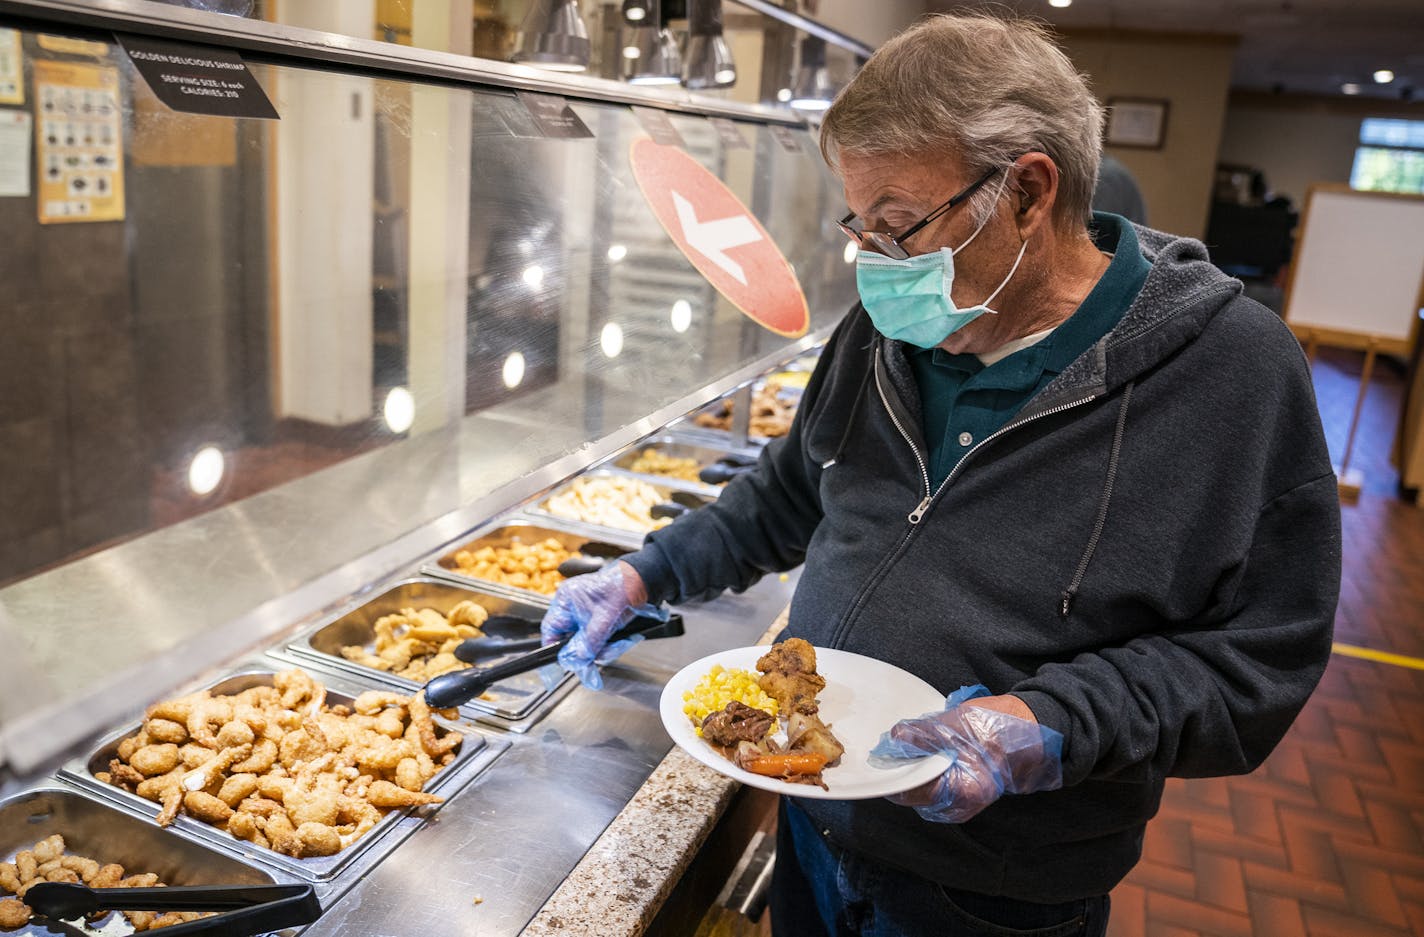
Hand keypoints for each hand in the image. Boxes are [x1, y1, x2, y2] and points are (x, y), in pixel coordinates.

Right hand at [539, 560, 667, 689]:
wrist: (642, 581)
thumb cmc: (622, 589)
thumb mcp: (604, 620)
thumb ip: (589, 643)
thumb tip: (575, 661)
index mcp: (566, 599)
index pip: (551, 629)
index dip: (554, 647)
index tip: (563, 662)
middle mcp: (572, 606)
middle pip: (568, 638)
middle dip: (584, 650)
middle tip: (593, 660)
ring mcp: (584, 613)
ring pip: (583, 641)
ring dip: (599, 648)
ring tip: (615, 645)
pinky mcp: (596, 618)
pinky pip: (594, 638)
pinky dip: (606, 644)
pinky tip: (618, 641)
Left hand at [870, 685, 1063, 823]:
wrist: (1035, 727)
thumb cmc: (1000, 724)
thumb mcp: (957, 723)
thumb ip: (924, 733)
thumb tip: (895, 738)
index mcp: (962, 790)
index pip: (912, 791)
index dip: (893, 773)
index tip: (879, 757)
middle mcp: (964, 804)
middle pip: (917, 794)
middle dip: (902, 771)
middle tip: (890, 750)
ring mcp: (967, 800)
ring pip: (927, 791)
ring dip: (915, 771)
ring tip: (908, 749)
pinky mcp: (970, 791)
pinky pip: (939, 787)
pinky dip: (929, 772)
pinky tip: (927, 753)